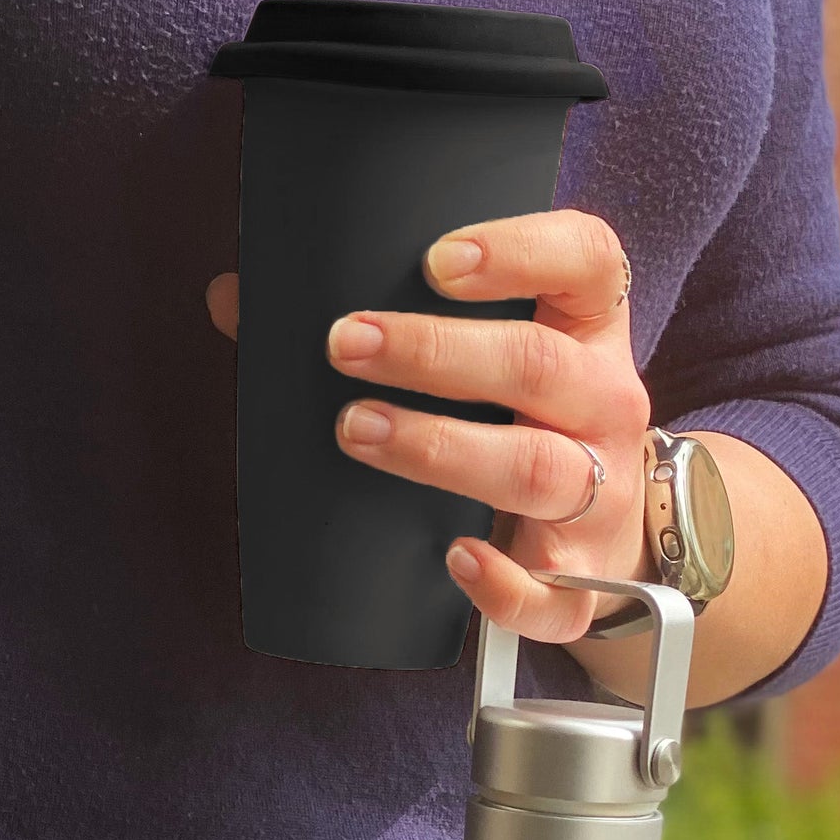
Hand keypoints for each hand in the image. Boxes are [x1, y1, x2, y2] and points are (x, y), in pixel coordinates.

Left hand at [205, 209, 650, 644]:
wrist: (600, 532)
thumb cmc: (516, 419)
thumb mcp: (474, 356)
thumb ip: (367, 320)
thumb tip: (234, 299)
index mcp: (583, 327)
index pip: (585, 258)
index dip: (520, 250)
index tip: (435, 259)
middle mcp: (605, 402)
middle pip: (539, 365)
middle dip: (436, 352)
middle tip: (346, 345)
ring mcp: (601, 493)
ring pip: (536, 468)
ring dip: (441, 449)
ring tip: (356, 430)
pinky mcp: (585, 579)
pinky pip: (553, 590)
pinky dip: (503, 582)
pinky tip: (452, 556)